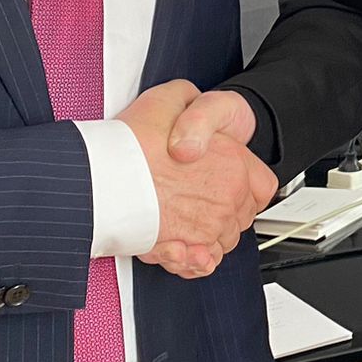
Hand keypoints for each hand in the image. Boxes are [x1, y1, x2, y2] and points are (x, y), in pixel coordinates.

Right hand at [117, 81, 274, 278]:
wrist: (99, 180)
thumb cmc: (131, 145)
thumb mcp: (168, 98)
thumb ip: (189, 100)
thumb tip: (191, 103)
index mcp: (232, 163)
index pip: (262, 185)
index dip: (246, 183)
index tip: (228, 181)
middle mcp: (225, 199)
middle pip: (241, 214)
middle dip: (224, 210)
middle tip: (195, 198)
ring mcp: (206, 228)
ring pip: (221, 240)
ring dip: (207, 234)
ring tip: (182, 219)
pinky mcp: (183, 251)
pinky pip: (202, 263)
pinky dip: (195, 259)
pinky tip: (182, 247)